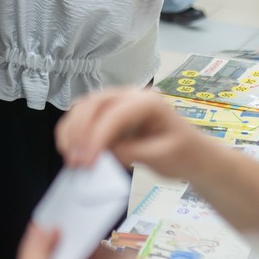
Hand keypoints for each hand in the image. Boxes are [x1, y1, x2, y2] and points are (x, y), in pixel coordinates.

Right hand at [56, 88, 204, 178]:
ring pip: (83, 107)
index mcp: (148, 102)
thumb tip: (105, 153)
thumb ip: (134, 152)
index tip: (88, 161)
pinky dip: (71, 131)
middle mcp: (129, 95)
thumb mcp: (162, 156)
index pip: (116, 114)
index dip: (98, 136)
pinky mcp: (107, 115)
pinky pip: (82, 116)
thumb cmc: (182, 154)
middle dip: (80, 132)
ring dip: (72, 131)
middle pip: (94, 104)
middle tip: (76, 162)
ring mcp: (117, 102)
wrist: (190, 154)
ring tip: (70, 158)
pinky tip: (68, 149)